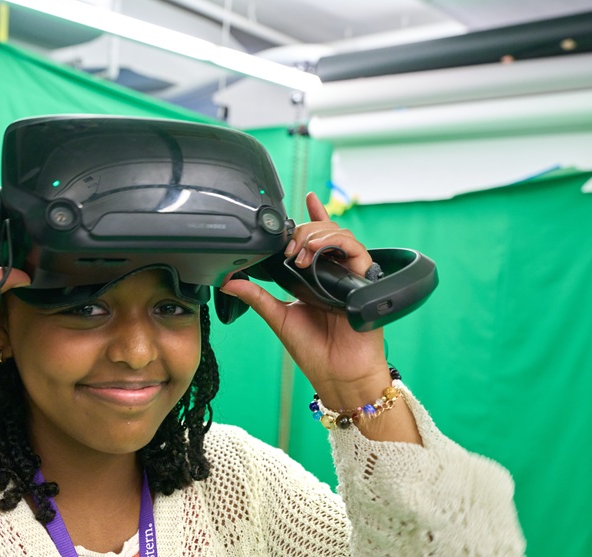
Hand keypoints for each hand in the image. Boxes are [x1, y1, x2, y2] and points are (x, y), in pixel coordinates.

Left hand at [220, 192, 389, 409]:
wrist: (337, 375)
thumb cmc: (313, 350)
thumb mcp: (277, 317)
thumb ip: (255, 296)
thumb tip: (228, 281)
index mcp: (315, 277)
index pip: (315, 240)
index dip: (313, 217)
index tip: (302, 199)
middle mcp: (334, 273)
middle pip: (325, 232)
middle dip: (303, 231)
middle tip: (288, 249)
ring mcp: (350, 276)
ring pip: (341, 236)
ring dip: (317, 236)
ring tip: (300, 252)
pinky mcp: (365, 282)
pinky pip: (358, 252)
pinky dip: (337, 245)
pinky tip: (318, 252)